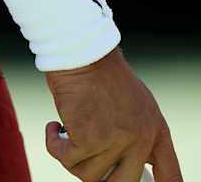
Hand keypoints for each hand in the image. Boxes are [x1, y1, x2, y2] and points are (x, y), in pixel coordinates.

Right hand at [44, 48, 181, 181]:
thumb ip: (136, 131)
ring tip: (65, 133)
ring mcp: (116, 141)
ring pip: (87, 174)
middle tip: (83, 157)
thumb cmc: (101, 73)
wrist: (82, 54)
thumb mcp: (134, 103)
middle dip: (98, 175)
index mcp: (156, 130)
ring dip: (70, 156)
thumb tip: (120, 159)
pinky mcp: (88, 140)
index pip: (170, 174)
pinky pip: (64, 158)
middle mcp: (141, 139)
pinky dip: (53, 144)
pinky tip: (54, 126)